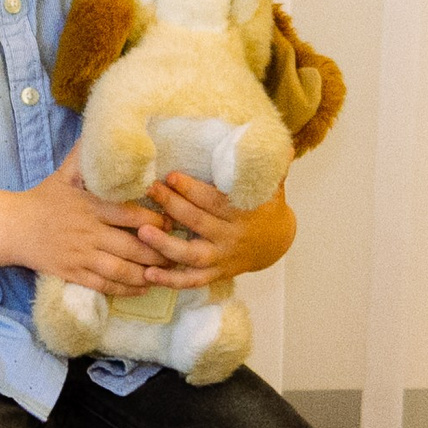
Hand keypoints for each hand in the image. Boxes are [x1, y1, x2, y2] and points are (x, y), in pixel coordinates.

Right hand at [16, 147, 169, 295]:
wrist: (13, 227)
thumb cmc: (44, 198)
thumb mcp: (65, 173)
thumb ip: (86, 155)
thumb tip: (104, 129)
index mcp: (91, 206)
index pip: (131, 215)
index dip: (156, 221)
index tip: (172, 222)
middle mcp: (88, 232)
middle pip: (132, 246)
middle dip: (160, 252)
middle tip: (179, 252)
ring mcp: (81, 255)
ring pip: (121, 269)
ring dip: (148, 274)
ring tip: (167, 272)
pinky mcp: (73, 273)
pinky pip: (105, 285)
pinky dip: (126, 289)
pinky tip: (143, 288)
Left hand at [137, 174, 295, 288]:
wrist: (275, 245)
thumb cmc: (266, 208)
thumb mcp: (273, 188)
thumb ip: (273, 168)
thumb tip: (284, 146)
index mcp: (243, 214)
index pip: (214, 201)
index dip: (192, 189)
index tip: (171, 176)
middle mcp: (231, 237)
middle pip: (198, 222)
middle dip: (172, 206)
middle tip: (149, 191)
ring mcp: (222, 258)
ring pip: (192, 256)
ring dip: (166, 245)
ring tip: (142, 232)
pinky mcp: (215, 273)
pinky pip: (192, 280)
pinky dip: (171, 280)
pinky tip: (148, 274)